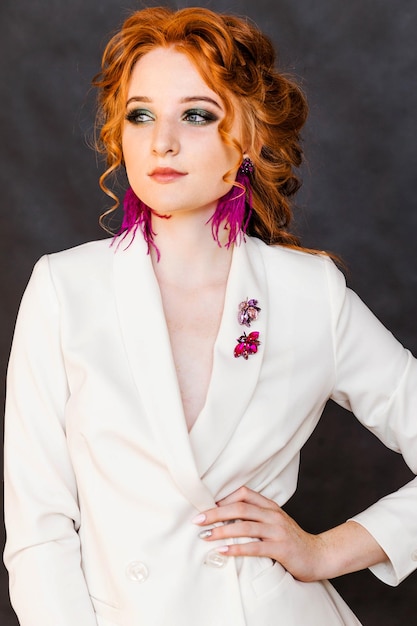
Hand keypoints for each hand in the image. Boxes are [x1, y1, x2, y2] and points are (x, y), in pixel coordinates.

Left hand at [192, 486, 323, 581]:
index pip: (244, 493)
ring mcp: (278, 531)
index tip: (205, 506)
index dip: (223, 498)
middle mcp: (273, 515)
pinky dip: (236, 548)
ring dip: (222, 530)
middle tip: (197, 520)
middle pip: (239, 507)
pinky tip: (223, 551)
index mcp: (270, 506)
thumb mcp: (274, 523)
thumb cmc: (291, 541)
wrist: (319, 556)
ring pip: (245, 525)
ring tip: (205, 536)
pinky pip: (255, 547)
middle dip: (215, 513)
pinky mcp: (281, 548)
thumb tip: (226, 517)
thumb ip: (256, 517)